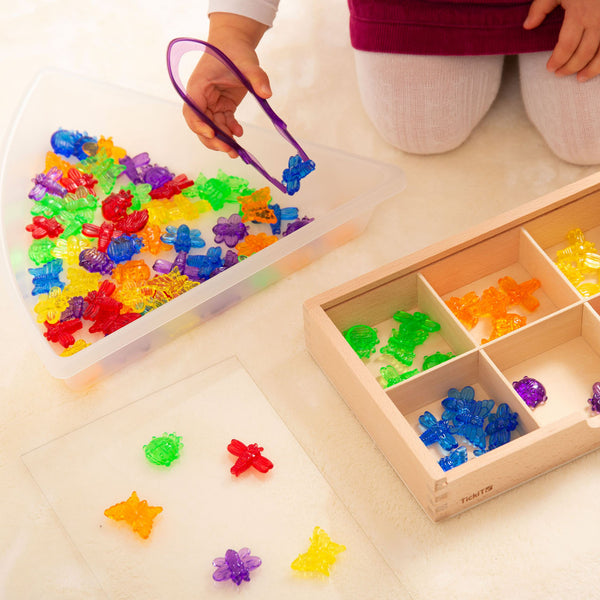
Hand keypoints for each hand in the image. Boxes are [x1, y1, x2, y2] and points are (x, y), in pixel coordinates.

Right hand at [183, 14, 271, 156]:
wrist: (234, 45)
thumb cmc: (235, 51)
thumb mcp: (247, 62)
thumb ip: (257, 77)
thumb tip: (267, 93)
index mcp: (198, 86)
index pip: (192, 110)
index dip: (199, 124)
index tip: (212, 133)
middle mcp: (200, 97)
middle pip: (200, 124)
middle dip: (213, 139)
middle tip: (229, 150)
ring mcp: (210, 103)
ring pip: (212, 128)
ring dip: (223, 140)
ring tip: (236, 152)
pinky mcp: (221, 106)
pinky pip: (223, 123)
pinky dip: (231, 130)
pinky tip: (240, 132)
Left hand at [524, 0, 599, 80]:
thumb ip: (541, 7)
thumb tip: (527, 26)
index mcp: (580, 13)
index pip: (567, 46)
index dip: (558, 60)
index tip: (550, 68)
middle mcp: (598, 19)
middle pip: (584, 52)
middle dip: (571, 67)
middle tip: (560, 74)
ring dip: (592, 68)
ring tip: (580, 78)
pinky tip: (597, 67)